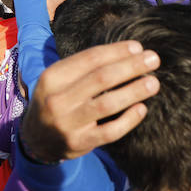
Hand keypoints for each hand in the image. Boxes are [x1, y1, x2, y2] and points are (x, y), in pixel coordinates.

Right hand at [21, 41, 159, 161]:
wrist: (36, 139)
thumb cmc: (57, 100)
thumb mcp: (59, 79)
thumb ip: (85, 67)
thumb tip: (130, 52)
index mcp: (52, 77)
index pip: (90, 58)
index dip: (117, 51)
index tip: (138, 47)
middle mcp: (57, 100)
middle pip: (101, 78)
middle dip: (131, 66)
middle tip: (154, 59)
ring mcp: (68, 124)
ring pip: (107, 104)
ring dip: (133, 91)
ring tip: (153, 83)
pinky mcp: (79, 143)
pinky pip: (109, 132)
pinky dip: (128, 120)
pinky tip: (142, 109)